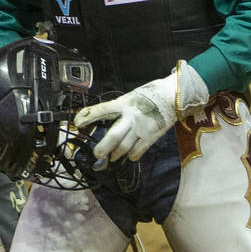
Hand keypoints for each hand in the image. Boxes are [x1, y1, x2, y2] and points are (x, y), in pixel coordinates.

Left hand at [74, 61, 208, 162]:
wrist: (173, 95)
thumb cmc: (150, 94)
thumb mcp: (130, 96)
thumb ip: (119, 108)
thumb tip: (104, 118)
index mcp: (123, 103)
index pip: (101, 110)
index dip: (87, 116)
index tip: (77, 122)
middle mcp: (130, 116)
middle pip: (113, 135)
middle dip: (102, 147)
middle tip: (96, 154)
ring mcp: (141, 127)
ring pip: (124, 146)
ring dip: (116, 154)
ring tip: (111, 157)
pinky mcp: (152, 135)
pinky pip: (139, 150)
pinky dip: (132, 155)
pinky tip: (129, 157)